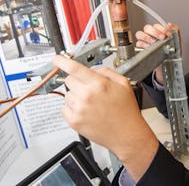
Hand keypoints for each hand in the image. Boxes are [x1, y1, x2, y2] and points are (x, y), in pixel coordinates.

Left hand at [52, 56, 158, 180]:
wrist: (127, 133)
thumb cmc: (126, 111)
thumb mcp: (123, 84)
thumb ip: (107, 72)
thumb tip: (93, 69)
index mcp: (99, 84)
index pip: (74, 68)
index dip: (62, 61)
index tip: (56, 59)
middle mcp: (87, 96)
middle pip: (68, 80)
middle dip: (77, 81)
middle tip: (88, 89)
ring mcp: (79, 109)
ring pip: (67, 94)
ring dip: (75, 96)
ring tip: (91, 103)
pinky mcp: (74, 121)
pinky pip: (64, 108)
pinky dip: (72, 108)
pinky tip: (86, 112)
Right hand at [135, 23, 177, 83]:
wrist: (167, 62)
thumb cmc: (170, 50)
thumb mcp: (176, 39)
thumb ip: (174, 30)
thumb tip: (170, 24)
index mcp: (158, 30)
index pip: (156, 25)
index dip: (162, 28)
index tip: (167, 33)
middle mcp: (150, 34)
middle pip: (147, 28)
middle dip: (155, 32)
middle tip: (162, 37)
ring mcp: (144, 41)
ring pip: (140, 34)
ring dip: (147, 37)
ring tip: (154, 42)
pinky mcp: (140, 48)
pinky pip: (138, 43)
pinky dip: (143, 44)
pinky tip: (149, 47)